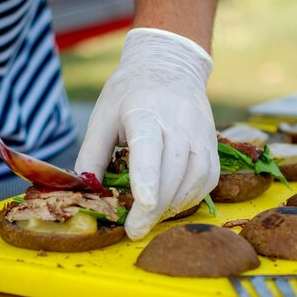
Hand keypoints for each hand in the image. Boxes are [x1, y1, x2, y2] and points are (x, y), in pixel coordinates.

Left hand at [75, 28, 219, 239]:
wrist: (171, 65)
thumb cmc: (130, 93)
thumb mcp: (102, 116)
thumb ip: (91, 156)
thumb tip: (85, 193)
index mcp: (146, 113)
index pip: (150, 149)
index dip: (148, 180)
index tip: (144, 207)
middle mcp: (179, 124)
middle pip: (173, 172)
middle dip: (154, 209)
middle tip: (134, 230)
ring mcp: (201, 134)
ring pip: (194, 179)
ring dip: (172, 206)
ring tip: (150, 218)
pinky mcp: (212, 144)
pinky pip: (207, 179)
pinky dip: (190, 197)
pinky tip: (171, 203)